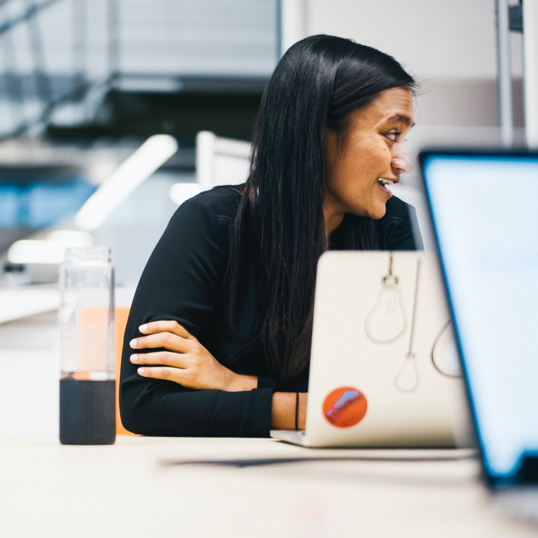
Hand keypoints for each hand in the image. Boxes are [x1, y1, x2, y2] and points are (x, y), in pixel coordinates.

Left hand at [129, 320, 256, 391]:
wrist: (223, 382)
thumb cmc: (205, 366)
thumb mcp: (197, 350)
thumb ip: (181, 344)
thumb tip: (154, 339)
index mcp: (194, 340)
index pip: (174, 326)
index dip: (156, 325)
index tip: (141, 328)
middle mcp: (193, 349)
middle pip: (166, 339)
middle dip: (146, 341)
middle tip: (133, 344)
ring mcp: (192, 363)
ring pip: (164, 357)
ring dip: (145, 357)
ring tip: (133, 358)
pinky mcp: (189, 377)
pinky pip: (166, 373)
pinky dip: (151, 371)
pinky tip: (141, 371)